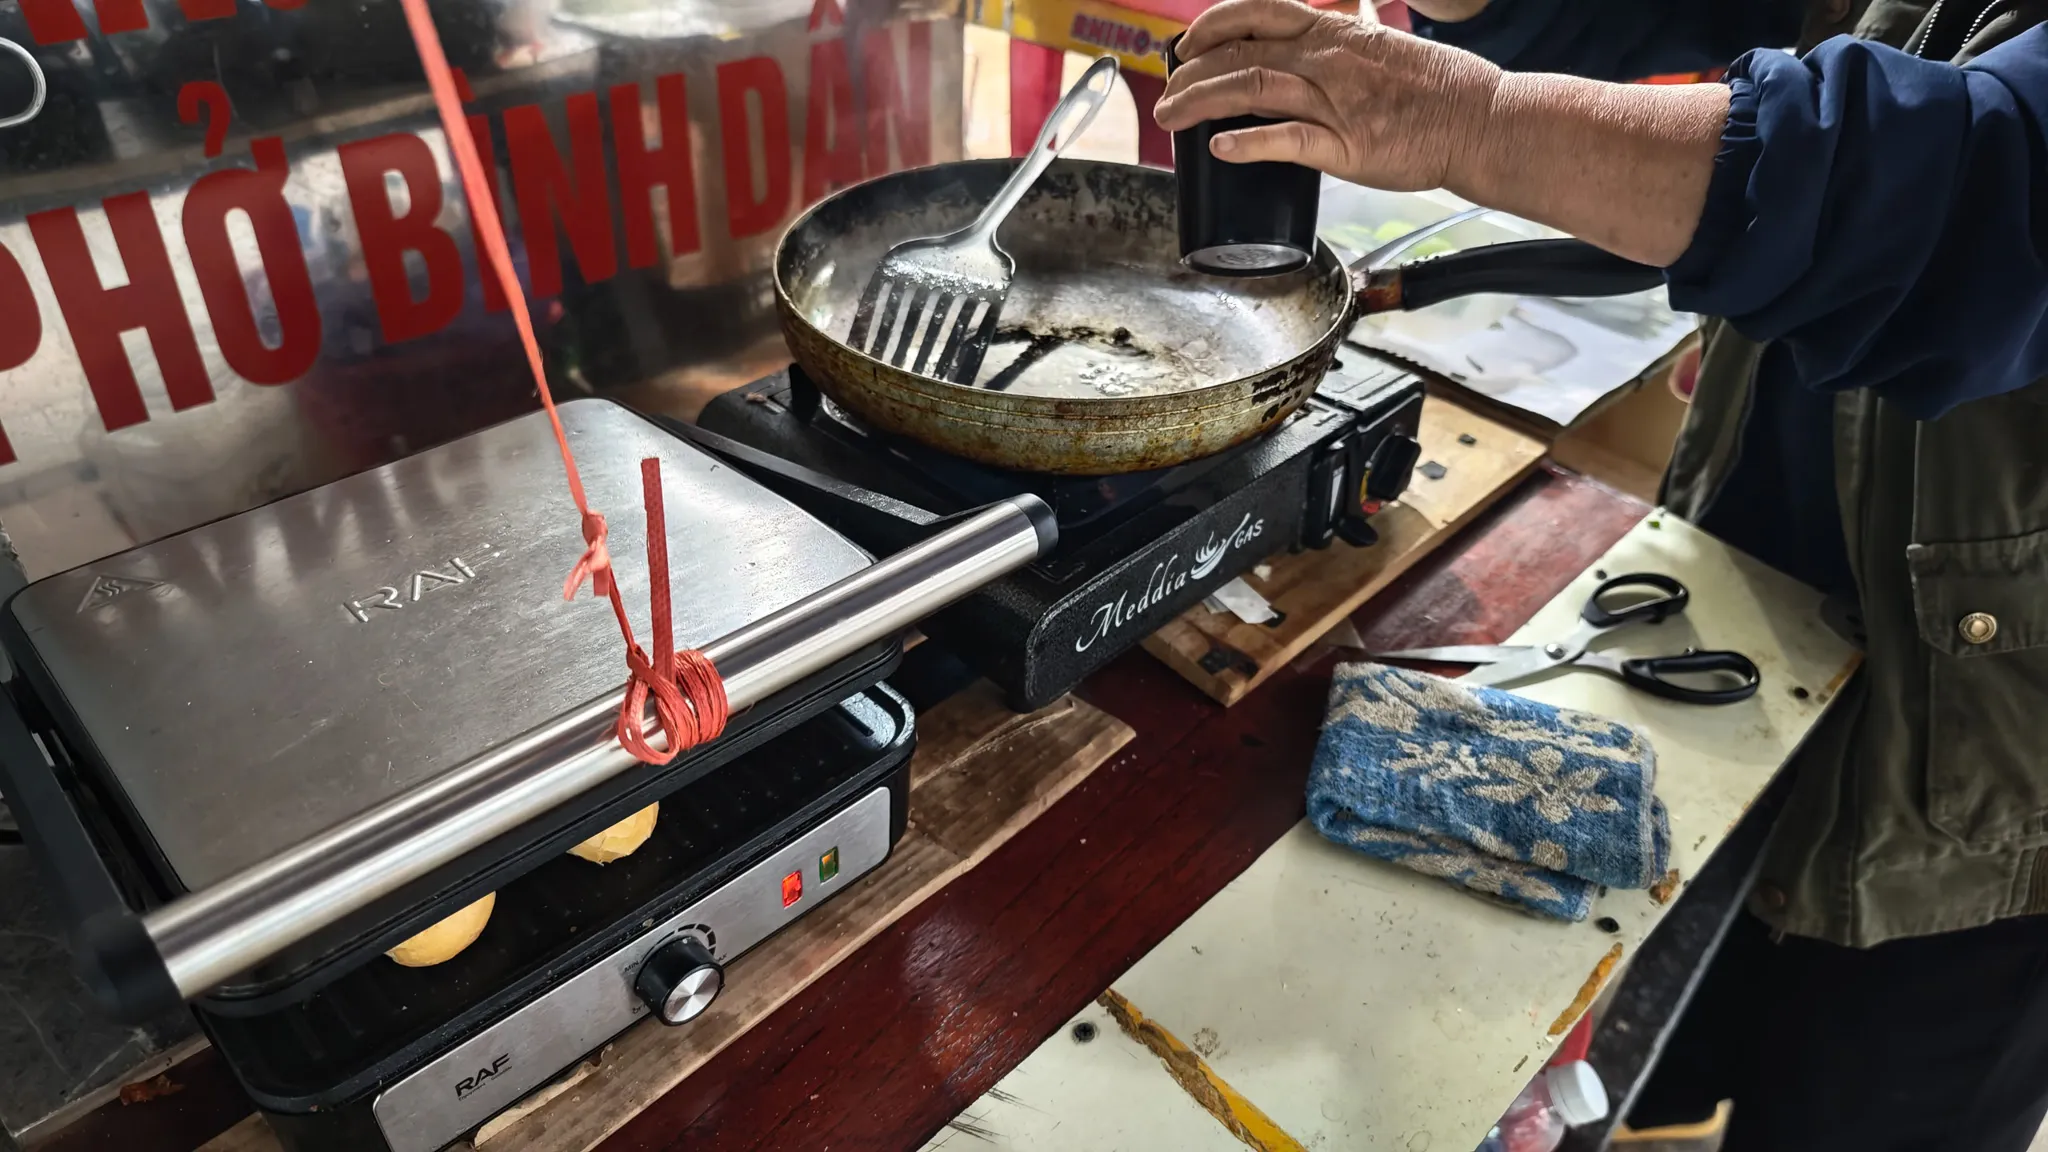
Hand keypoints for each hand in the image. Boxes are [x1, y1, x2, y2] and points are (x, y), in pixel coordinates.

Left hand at [1152, 0, 1502, 192]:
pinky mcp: (1347, 147)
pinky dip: (1248, 143)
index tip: (1186, 44)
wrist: (1480, 121)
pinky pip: (1288, 139)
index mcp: (1335, 35)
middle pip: (1241, 54)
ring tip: (1171, 121)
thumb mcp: (1383, 47)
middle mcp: (1328, 61)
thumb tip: (1328, 35)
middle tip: (1166, 95)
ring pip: (1251, 88)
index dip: (1213, 25)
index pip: (1259, 13)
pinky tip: (1220, 149)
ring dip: (1201, 103)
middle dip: (1191, 74)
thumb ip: (1346, 43)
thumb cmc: (1438, 91)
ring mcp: (1336, 103)